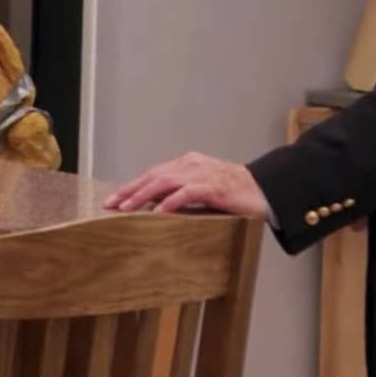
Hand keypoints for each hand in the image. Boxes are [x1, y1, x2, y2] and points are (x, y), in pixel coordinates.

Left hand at [104, 152, 271, 218]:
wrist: (264, 190)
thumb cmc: (232, 193)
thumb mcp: (201, 190)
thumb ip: (180, 194)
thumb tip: (154, 208)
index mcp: (186, 164)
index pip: (153, 174)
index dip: (132, 187)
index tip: (114, 200)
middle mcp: (190, 165)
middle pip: (153, 176)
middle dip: (130, 190)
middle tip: (110, 204)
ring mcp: (202, 174)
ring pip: (164, 183)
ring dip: (143, 196)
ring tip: (126, 209)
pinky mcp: (213, 187)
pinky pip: (187, 193)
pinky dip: (170, 202)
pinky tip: (158, 212)